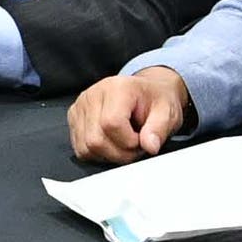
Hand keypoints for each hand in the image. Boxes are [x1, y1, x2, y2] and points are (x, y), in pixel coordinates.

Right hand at [69, 65, 188, 162]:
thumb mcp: (167, 113)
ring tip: (124, 142)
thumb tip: (149, 146)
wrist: (147, 94)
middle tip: (136, 144)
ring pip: (86, 147)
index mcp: (117, 88)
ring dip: (108, 154)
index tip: (142, 140)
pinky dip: (98, 153)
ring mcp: (81, 106)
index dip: (129, 141)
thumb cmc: (155, 101)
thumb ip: (159, 129)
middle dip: (120, 152)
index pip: (111, 124)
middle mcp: (94, 94)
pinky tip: (112, 142)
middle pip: (96, 140)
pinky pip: (80, 148)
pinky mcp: (74, 117)